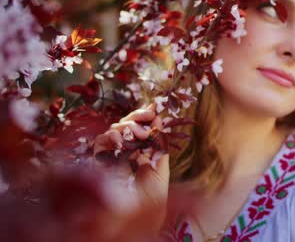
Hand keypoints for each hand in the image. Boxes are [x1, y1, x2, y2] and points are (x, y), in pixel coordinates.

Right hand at [93, 104, 170, 226]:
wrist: (136, 223)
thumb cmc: (151, 201)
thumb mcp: (160, 171)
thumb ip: (159, 146)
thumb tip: (160, 121)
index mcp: (137, 155)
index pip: (137, 130)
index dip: (142, 117)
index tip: (153, 110)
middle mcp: (121, 156)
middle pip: (123, 127)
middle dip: (135, 118)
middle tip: (147, 117)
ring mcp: (108, 160)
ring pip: (111, 132)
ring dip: (125, 127)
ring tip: (138, 134)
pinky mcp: (95, 166)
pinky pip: (98, 144)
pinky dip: (109, 138)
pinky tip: (119, 140)